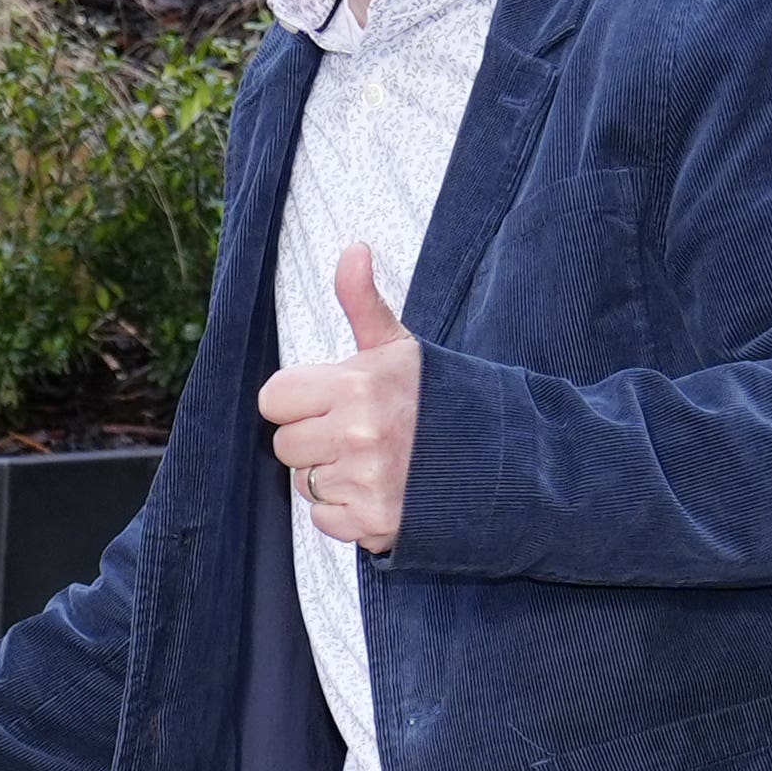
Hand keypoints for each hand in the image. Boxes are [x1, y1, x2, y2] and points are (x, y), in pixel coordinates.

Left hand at [257, 245, 422, 554]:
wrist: (497, 460)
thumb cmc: (437, 401)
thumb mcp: (399, 348)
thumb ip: (362, 302)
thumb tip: (353, 248)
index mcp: (358, 383)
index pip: (274, 398)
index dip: (298, 401)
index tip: (329, 402)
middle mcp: (359, 433)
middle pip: (285, 445)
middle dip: (313, 440)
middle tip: (356, 434)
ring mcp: (366, 480)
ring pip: (304, 483)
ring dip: (330, 477)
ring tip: (374, 462)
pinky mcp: (373, 522)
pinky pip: (323, 519)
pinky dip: (345, 513)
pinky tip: (379, 492)